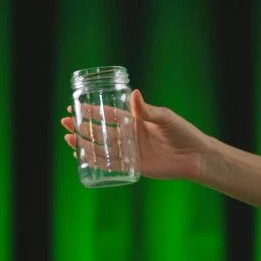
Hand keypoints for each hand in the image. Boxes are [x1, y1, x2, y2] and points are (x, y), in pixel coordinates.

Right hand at [61, 89, 212, 181]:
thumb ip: (147, 110)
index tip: (75, 105)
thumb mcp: (165, 117)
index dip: (92, 110)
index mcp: (135, 120)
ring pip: (102, 147)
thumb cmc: (183, 132)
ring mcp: (130, 152)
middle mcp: (129, 136)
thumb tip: (134, 94)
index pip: (109, 114)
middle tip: (65, 121)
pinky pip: (110, 165)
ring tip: (68, 137)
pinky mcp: (132, 167)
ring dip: (84, 143)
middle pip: (100, 131)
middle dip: (82, 126)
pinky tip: (82, 156)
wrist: (195, 156)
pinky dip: (96, 161)